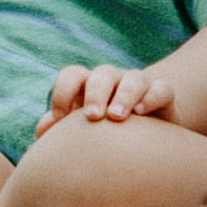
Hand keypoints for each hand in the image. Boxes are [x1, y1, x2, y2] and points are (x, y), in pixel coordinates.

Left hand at [47, 62, 181, 126]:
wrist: (146, 133)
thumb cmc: (104, 132)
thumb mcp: (81, 130)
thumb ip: (61, 129)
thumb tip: (43, 129)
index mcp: (88, 86)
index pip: (72, 75)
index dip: (63, 91)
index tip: (60, 118)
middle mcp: (114, 80)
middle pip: (102, 73)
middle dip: (95, 93)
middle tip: (91, 116)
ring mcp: (139, 85)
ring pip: (134, 78)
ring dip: (124, 95)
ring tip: (115, 117)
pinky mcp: (163, 95)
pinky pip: (162, 89)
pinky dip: (152, 97)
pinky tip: (142, 113)